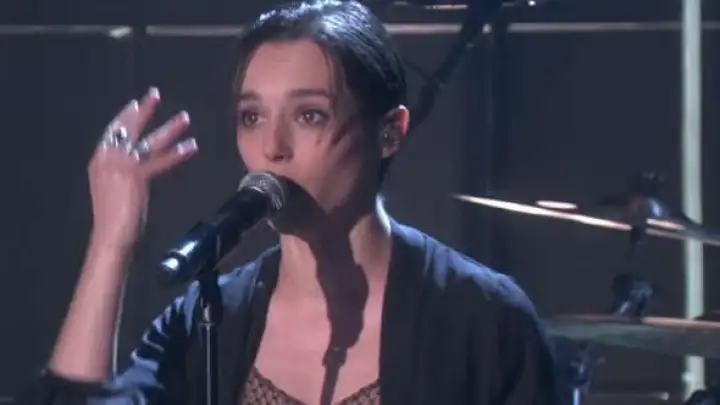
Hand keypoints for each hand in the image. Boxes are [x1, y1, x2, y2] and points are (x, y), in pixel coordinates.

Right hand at [88, 88, 197, 251]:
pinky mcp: (136, 176)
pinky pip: (162, 161)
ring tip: (185, 117)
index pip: (113, 131)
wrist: (111, 236)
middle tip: (156, 94)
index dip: (126, 116)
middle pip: (129, 128)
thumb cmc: (114, 218)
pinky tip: (192, 147)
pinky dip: (178, 153)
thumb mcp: (113, 187)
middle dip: (144, 110)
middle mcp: (107, 158)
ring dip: (170, 128)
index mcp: (99, 160)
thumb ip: (123, 172)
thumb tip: (139, 163)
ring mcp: (121, 166)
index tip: (137, 103)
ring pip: (150, 142)